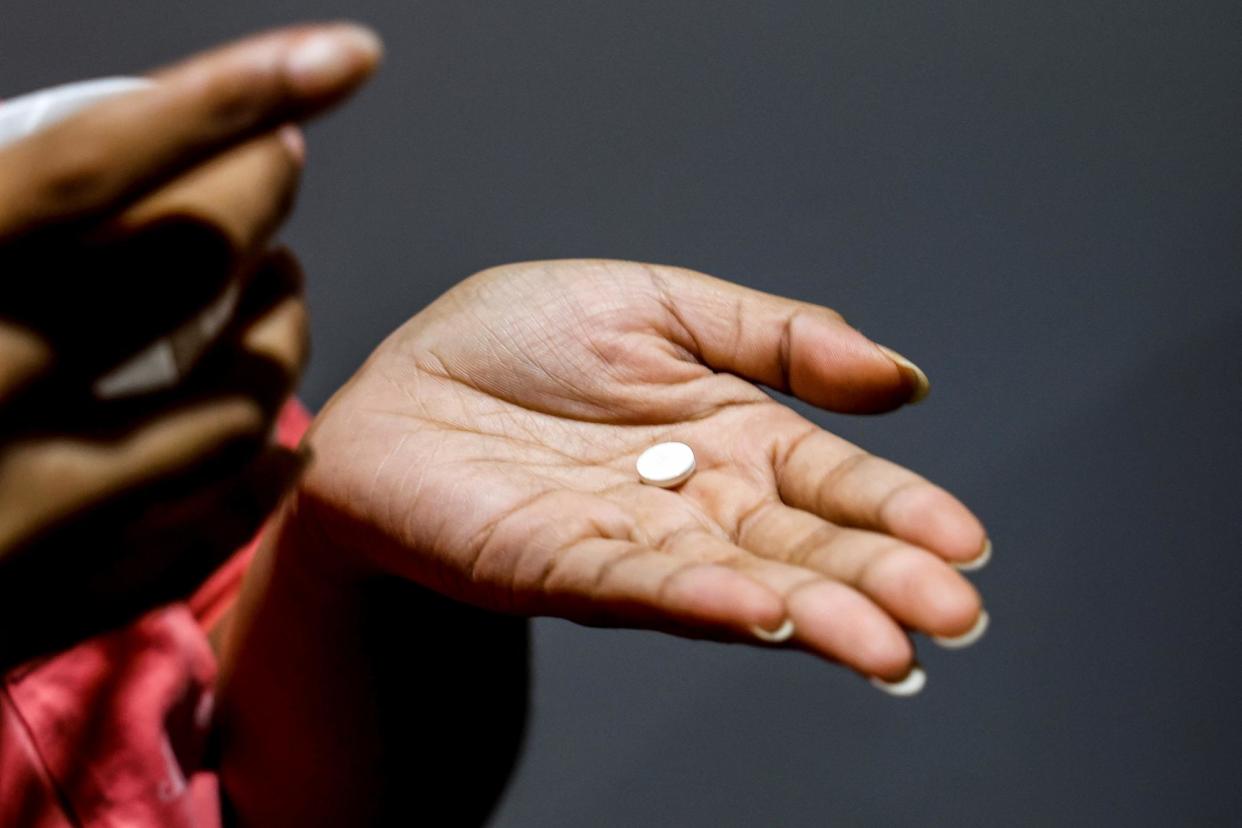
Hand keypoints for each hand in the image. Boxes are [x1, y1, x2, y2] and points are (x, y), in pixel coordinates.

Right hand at [0, 23, 381, 667]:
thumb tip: (102, 156)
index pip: (93, 169)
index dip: (228, 101)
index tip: (343, 58)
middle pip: (180, 268)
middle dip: (258, 201)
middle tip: (276, 169)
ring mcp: (8, 516)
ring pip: (227, 412)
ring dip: (280, 340)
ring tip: (279, 296)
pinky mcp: (29, 612)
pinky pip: (195, 536)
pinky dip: (254, 482)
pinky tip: (279, 446)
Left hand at [295, 260, 988, 687]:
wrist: (399, 383)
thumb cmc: (516, 343)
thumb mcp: (660, 305)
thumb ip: (779, 337)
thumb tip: (905, 382)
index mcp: (728, 436)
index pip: (831, 480)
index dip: (898, 512)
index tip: (965, 544)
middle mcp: (693, 503)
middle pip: (801, 548)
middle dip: (880, 581)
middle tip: (958, 614)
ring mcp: (628, 543)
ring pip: (735, 584)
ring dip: (813, 617)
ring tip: (888, 646)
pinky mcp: (552, 565)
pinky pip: (633, 586)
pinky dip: (698, 601)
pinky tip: (761, 615)